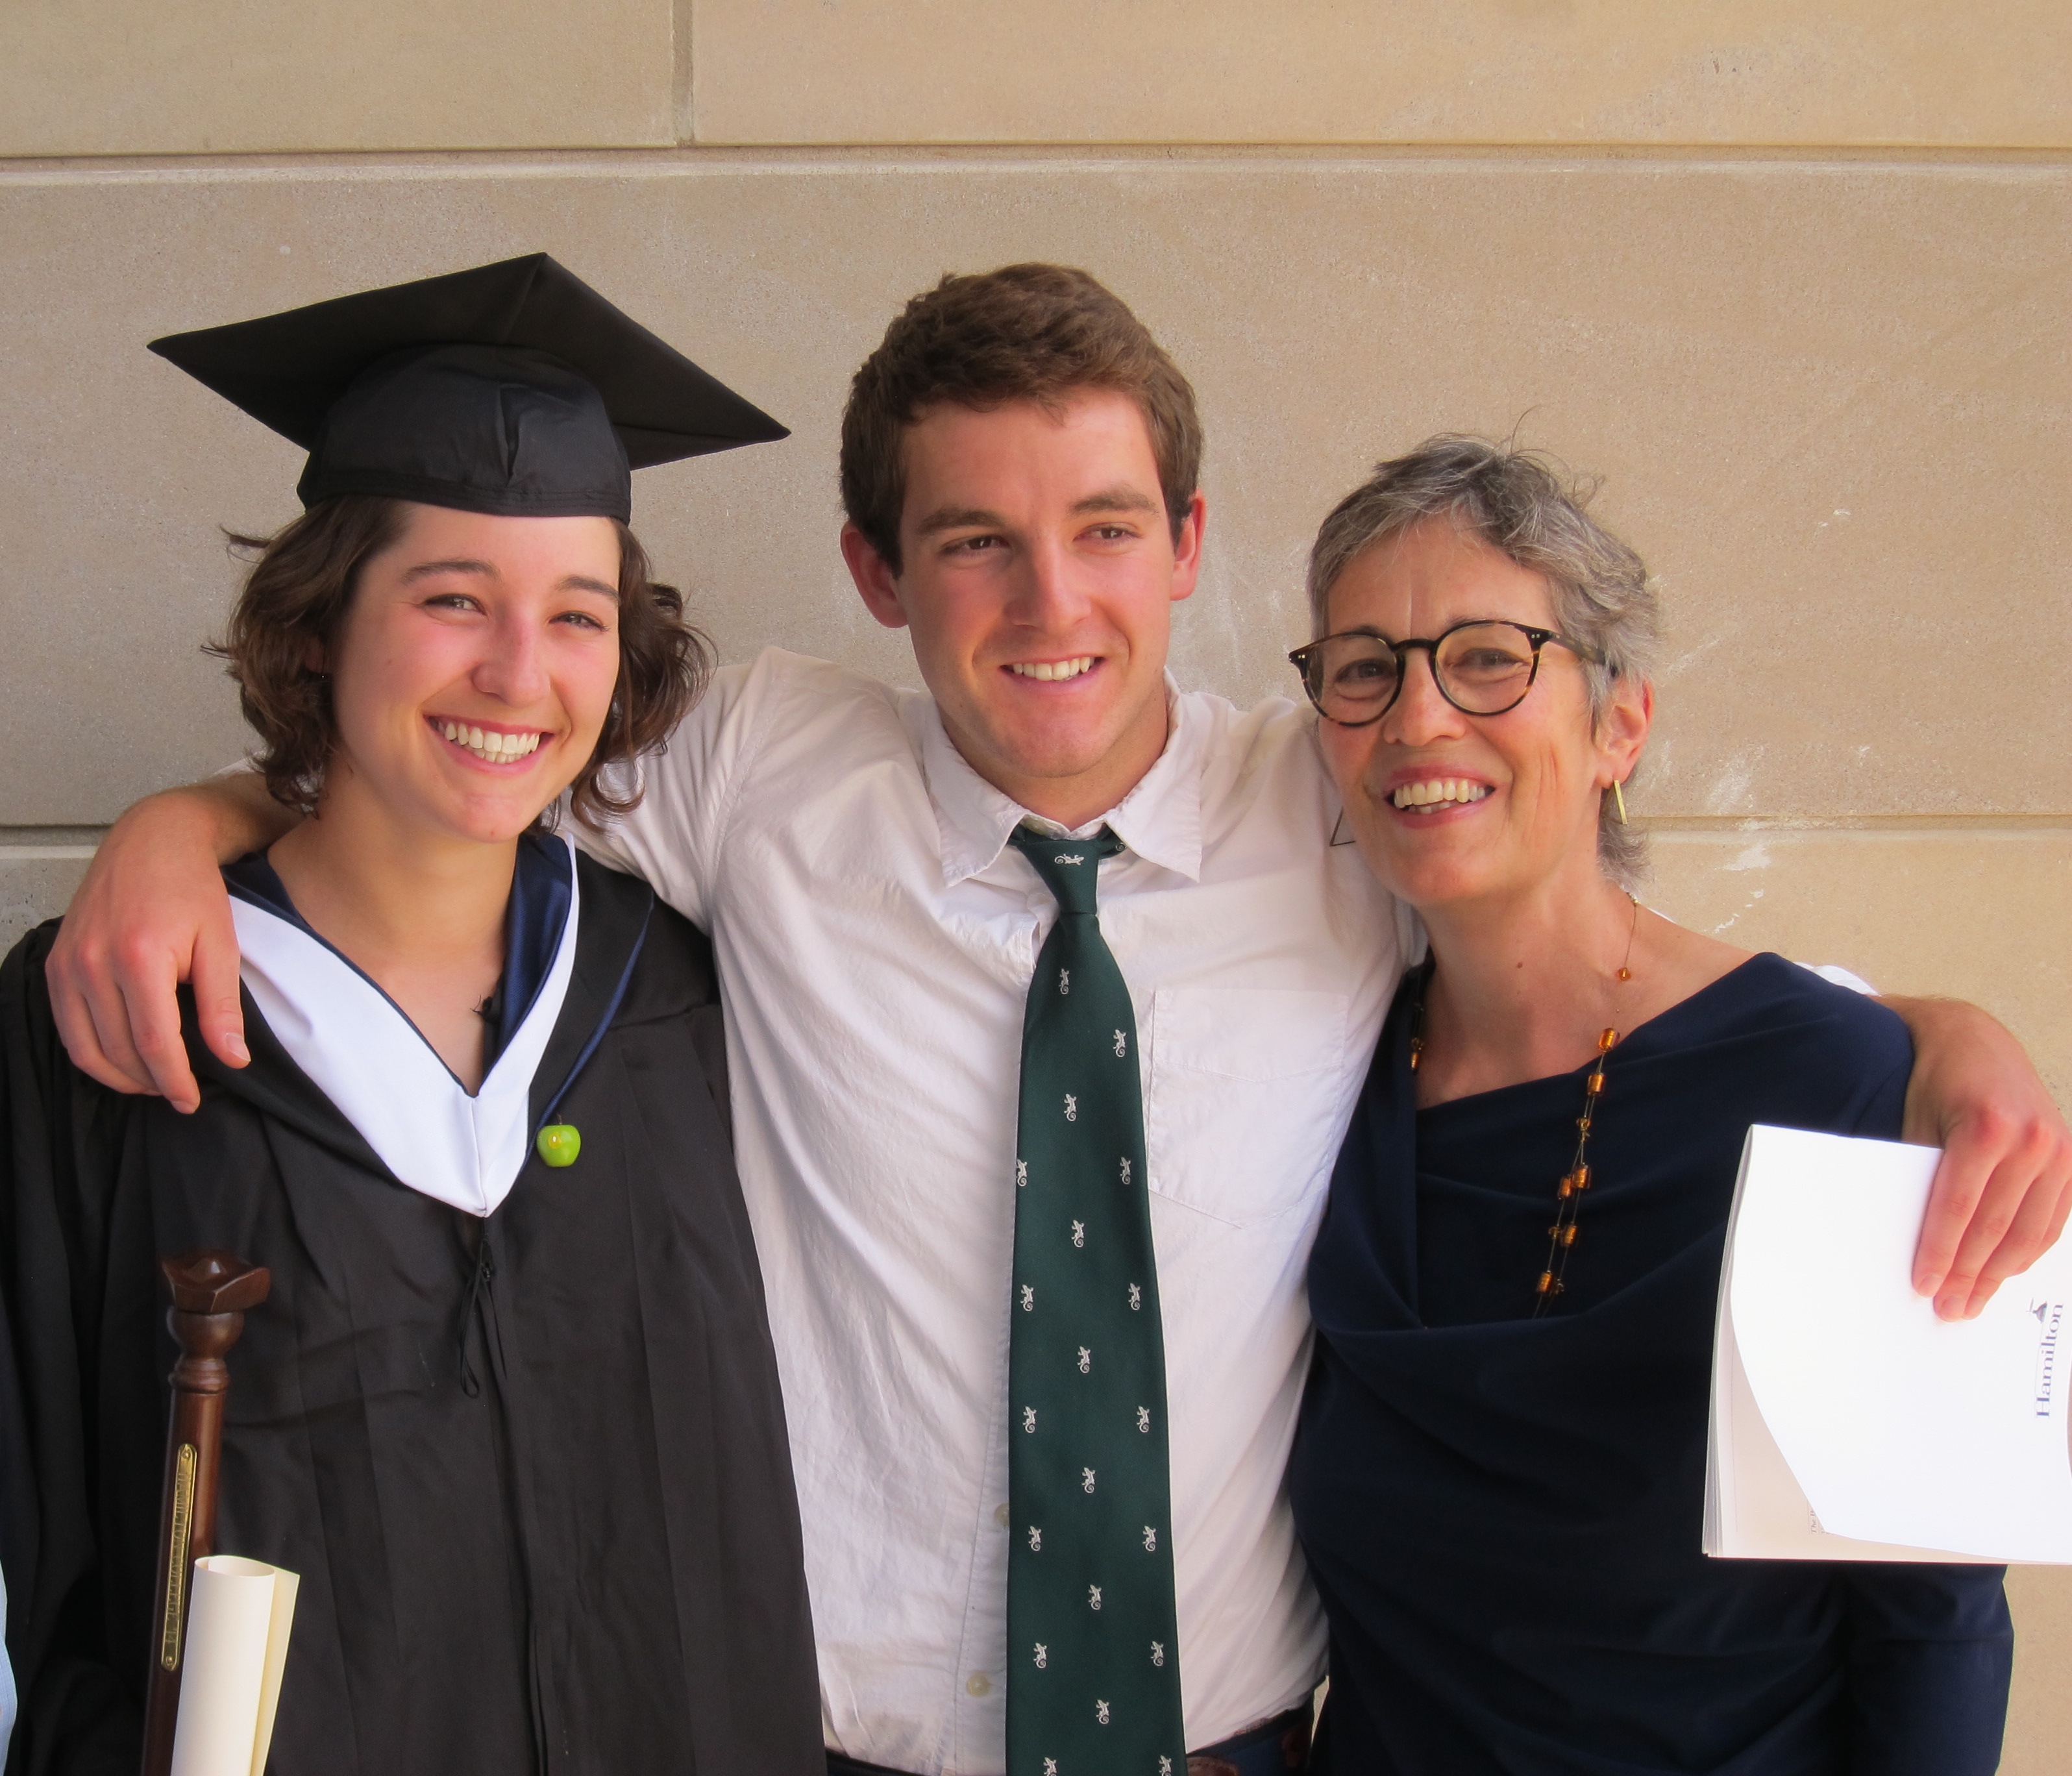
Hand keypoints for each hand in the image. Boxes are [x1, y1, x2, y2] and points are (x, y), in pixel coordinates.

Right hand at [48, 778, 288, 1111]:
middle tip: (179, 1095)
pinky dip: (91, 1053)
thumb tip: (233, 1059)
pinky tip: (120, 1060)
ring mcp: (68, 963)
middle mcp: (93, 962)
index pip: (152, 1042)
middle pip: (118, 1049)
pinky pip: (66, 1025)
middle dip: (151, 1081)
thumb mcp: (221, 943)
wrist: (152, 841)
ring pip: (85, 1046)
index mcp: (138, 958)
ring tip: (153, 1083)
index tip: (191, 1101)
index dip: (174, 1079)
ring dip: (119, 1075)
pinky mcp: (57, 962)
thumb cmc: (193, 889)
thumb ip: (222, 1005)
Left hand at [1886, 995, 2071, 1319]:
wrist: (1971, 1039)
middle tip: (1948, 1310)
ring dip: (2000, 1274)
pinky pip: (2052, 1218)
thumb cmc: (1931, 1081)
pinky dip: (2028, 1250)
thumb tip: (1906, 1240)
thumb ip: (1919, 1175)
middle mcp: (2032, 1139)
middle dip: (1969, 1274)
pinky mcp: (2070, 1157)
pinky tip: (2004, 1273)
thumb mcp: (1913, 1120)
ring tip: (1973, 1301)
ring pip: (2029, 1231)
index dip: (1940, 1252)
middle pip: (1996, 1227)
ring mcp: (2058, 1149)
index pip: (1959, 1208)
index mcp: (1987, 1127)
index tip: (1924, 1286)